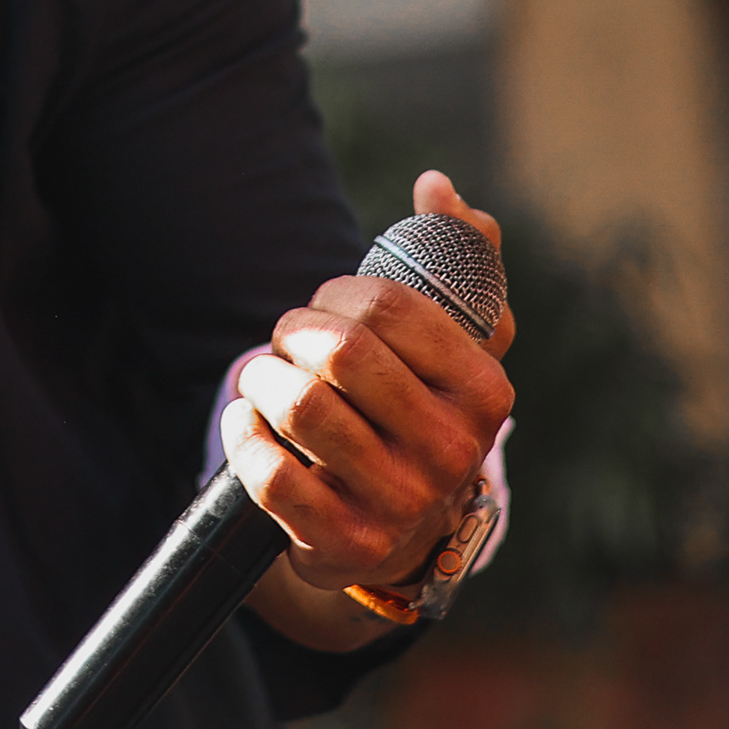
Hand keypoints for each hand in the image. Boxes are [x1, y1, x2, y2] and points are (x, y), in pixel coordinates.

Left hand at [224, 171, 515, 630]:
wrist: (403, 528)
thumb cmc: (418, 408)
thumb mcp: (451, 339)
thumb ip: (455, 254)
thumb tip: (437, 185)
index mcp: (485, 392)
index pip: (387, 305)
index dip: (335, 292)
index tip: (324, 303)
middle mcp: (452, 454)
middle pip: (340, 353)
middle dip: (294, 331)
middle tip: (286, 338)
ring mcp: (401, 505)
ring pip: (301, 408)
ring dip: (261, 377)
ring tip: (262, 375)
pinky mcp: (344, 543)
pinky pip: (269, 474)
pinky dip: (243, 434)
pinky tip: (249, 422)